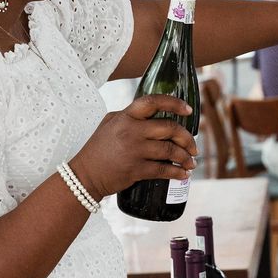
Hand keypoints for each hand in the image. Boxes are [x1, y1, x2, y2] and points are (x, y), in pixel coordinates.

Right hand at [71, 95, 197, 199]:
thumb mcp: (109, 124)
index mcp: (126, 117)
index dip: (174, 103)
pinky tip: (183, 174)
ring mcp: (134, 150)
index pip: (153, 102)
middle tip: (193, 146)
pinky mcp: (135, 169)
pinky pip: (163, 170)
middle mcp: (131, 131)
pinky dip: (177, 172)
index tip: (189, 111)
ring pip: (170, 150)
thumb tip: (154, 111)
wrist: (84, 175)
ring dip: (185, 157)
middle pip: (169, 128)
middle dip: (187, 138)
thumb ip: (129, 115)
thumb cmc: (98, 148)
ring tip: (191, 162)